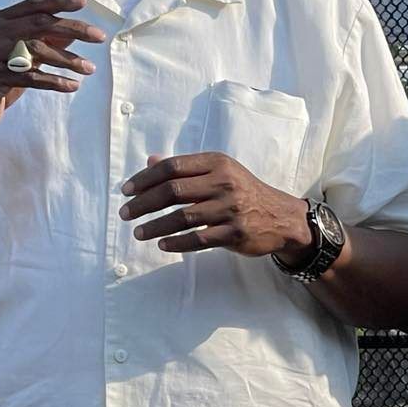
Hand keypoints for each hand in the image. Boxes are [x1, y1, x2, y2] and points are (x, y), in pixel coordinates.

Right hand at [0, 0, 104, 150]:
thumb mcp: (18, 54)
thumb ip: (40, 40)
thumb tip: (74, 30)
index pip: (33, 5)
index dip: (59, 2)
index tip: (83, 3)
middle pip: (40, 23)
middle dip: (73, 28)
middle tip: (99, 36)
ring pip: (37, 50)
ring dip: (68, 59)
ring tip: (89, 68)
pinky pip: (30, 78)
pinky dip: (54, 81)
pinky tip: (72, 86)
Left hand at [119, 153, 313, 260]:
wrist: (282, 217)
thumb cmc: (242, 191)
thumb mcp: (218, 171)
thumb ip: (184, 168)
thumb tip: (149, 161)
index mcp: (216, 163)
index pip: (171, 167)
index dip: (144, 178)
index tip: (126, 191)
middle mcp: (223, 182)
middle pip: (172, 190)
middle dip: (143, 203)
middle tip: (125, 213)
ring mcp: (230, 208)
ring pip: (182, 217)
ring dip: (155, 226)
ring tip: (138, 233)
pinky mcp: (235, 233)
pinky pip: (198, 239)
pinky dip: (177, 243)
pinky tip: (161, 244)